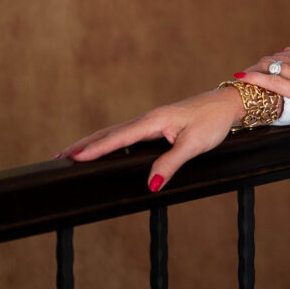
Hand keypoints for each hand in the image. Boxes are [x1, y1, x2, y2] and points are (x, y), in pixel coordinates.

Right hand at [61, 88, 241, 191]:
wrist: (228, 104)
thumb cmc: (213, 121)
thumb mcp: (193, 145)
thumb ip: (170, 164)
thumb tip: (151, 185)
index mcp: (154, 120)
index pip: (118, 137)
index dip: (95, 148)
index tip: (74, 157)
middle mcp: (149, 118)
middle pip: (110, 132)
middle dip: (85, 144)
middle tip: (61, 157)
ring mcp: (152, 120)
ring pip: (117, 131)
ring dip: (95, 141)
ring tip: (74, 152)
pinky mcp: (157, 123)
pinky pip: (127, 132)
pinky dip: (111, 139)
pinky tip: (106, 146)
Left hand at [238, 46, 289, 122]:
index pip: (287, 54)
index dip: (274, 60)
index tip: (265, 66)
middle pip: (274, 59)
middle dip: (259, 66)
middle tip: (248, 73)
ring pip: (269, 67)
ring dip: (253, 72)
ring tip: (242, 77)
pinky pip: (271, 81)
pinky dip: (254, 79)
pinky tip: (242, 78)